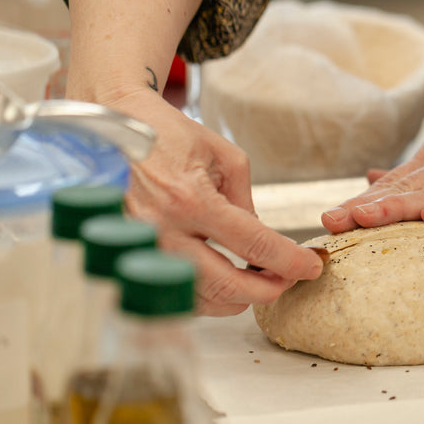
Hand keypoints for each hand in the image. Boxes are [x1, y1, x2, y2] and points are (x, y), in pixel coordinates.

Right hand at [105, 89, 323, 315]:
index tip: (310, 266)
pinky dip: (204, 296)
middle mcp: (163, 230)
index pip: (252, 243)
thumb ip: (245, 201)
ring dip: (236, 298)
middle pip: (226, 285)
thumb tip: (260, 239)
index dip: (288, 260)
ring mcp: (141, 249)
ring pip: (198, 298)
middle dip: (267, 290)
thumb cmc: (168, 134)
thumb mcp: (223, 156)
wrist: (114, 125)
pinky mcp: (128, 257)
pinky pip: (171, 293)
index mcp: (191, 199)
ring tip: (257, 281)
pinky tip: (222, 283)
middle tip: (287, 280)